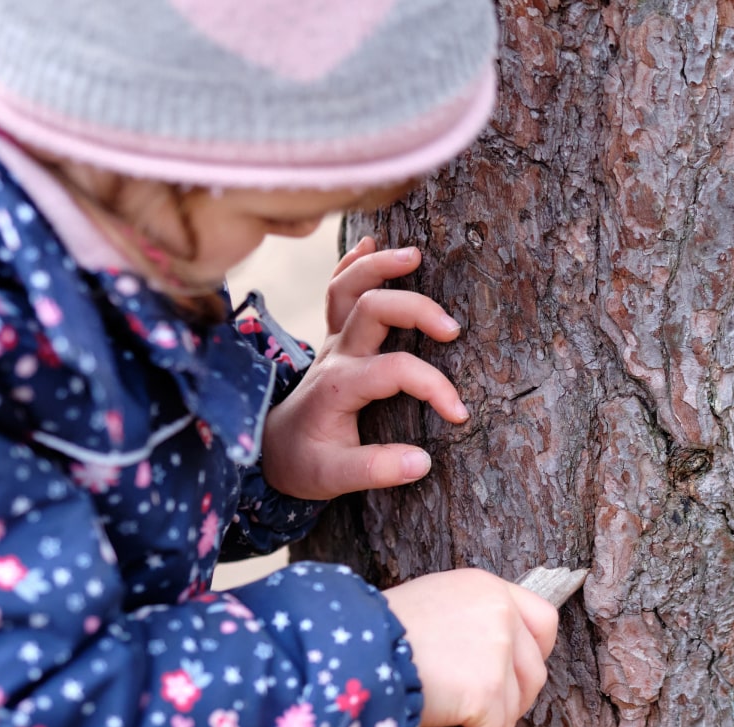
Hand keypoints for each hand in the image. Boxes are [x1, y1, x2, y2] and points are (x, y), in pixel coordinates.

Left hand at [261, 238, 468, 500]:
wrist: (273, 451)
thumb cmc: (306, 463)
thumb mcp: (334, 478)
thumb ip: (375, 470)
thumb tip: (422, 461)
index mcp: (340, 386)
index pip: (394, 370)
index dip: (433, 387)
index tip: (460, 414)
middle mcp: (336, 355)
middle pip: (371, 310)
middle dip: (415, 309)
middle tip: (452, 330)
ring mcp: (333, 342)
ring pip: (349, 288)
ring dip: (380, 266)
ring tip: (416, 256)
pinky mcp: (334, 338)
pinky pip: (337, 291)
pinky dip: (352, 263)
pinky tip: (369, 241)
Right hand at [383, 569, 559, 726]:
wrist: (349, 652)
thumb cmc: (374, 635)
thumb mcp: (430, 607)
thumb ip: (467, 623)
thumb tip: (484, 663)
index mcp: (486, 588)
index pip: (543, 620)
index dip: (536, 655)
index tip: (519, 680)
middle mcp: (500, 613)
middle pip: (534, 670)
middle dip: (513, 703)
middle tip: (482, 720)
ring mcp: (497, 651)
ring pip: (513, 709)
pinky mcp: (486, 691)